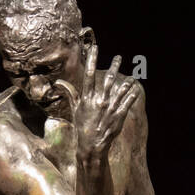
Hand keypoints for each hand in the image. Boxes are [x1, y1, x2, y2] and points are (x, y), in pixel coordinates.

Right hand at [54, 43, 139, 163]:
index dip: (92, 60)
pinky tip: (135, 89)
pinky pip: (127, 102)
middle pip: (108, 79)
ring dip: (127, 81)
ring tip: (132, 75)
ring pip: (121, 90)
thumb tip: (59, 83)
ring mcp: (110, 109)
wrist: (91, 146)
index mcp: (87, 98)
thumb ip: (70, 93)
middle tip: (118, 57)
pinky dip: (132, 95)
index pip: (89, 75)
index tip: (95, 48)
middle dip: (114, 66)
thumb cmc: (82, 127)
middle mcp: (99, 101)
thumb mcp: (74, 109)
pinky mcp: (118, 116)